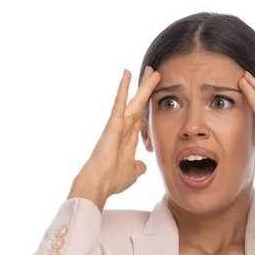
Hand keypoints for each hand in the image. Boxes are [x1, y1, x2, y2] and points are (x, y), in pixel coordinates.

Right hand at [75, 66, 161, 198]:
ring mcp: (118, 124)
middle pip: (139, 105)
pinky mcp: (113, 124)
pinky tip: (127, 73)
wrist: (99, 183)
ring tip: (152, 70)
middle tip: (155, 72)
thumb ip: (138, 167)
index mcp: (129, 139)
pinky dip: (123, 88)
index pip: (141, 117)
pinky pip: (120, 102)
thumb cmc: (112, 180)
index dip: (148, 105)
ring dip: (143, 86)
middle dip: (147, 89)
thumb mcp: (132, 173)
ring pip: (134, 101)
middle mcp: (123, 128)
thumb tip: (142, 166)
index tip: (154, 94)